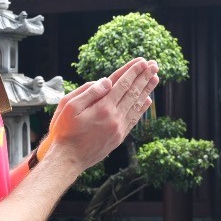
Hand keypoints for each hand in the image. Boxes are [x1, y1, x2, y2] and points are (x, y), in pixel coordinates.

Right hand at [37, 58, 160, 172]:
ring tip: (155, 78)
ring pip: (136, 105)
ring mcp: (118, 128)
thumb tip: (107, 81)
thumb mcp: (68, 106)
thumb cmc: (64, 131)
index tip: (142, 61)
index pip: (121, 84)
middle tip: (155, 64)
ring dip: (146, 90)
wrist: (68, 159)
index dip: (133, 71)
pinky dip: (141, 108)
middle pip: (133, 92)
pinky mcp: (119, 137)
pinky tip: (147, 100)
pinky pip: (134, 119)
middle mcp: (114, 117)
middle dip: (144, 77)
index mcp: (102, 107)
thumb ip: (88, 92)